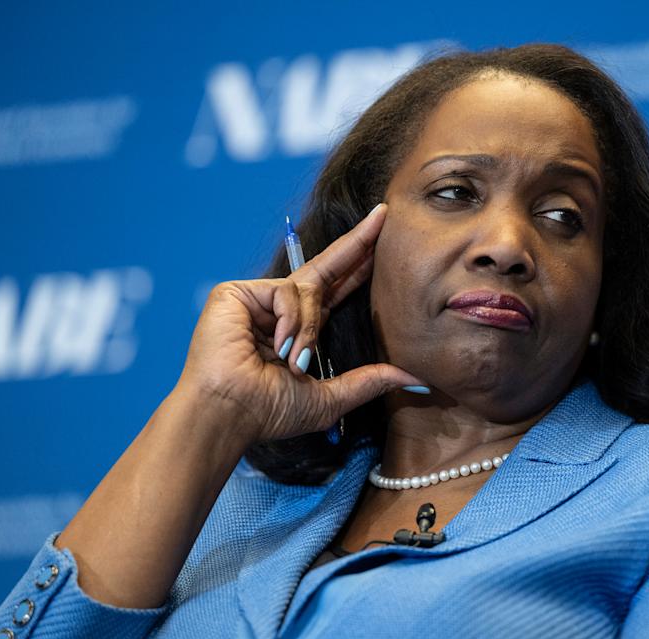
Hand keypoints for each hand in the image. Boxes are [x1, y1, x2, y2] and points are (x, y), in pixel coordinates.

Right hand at [175, 202, 424, 444]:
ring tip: (293, 361)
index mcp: (300, 330)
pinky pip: (285, 293)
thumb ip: (372, 382)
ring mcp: (257, 300)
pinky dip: (291, 322)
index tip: (383, 241)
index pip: (337, 290)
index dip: (360, 266)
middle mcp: (279, 310)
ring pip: (308, 290)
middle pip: (327, 267)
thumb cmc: (269, 412)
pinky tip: (278, 347)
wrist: (229, 415)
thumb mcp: (331, 397)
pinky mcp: (236, 293)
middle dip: (358, 242)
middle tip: (386, 213)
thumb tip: (420, 380)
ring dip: (309, 328)